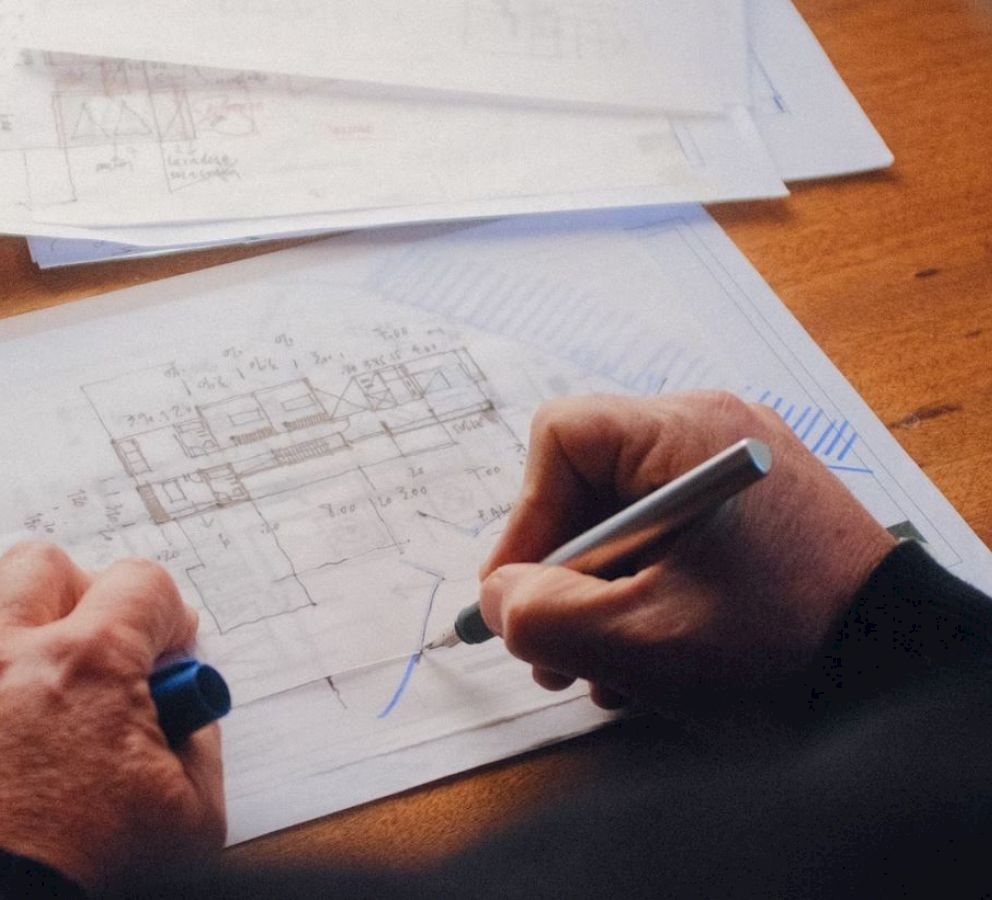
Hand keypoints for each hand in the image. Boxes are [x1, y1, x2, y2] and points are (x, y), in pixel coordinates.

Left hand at [0, 542, 224, 893]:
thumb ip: (198, 745)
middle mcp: (3, 658)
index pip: (142, 583)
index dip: (166, 613)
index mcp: (90, 669)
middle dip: (79, 594)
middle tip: (92, 646)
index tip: (165, 646)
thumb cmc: (80, 890)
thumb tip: (185, 711)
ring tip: (15, 672)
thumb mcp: (191, 824)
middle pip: (42, 565)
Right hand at [479, 391, 895, 710]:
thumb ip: (544, 617)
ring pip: (623, 521)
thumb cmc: (785, 650)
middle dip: (560, 575)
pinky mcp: (751, 514)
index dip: (525, 517)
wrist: (902, 679)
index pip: (563, 439)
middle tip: (548, 649)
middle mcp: (713, 436)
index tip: (518, 592)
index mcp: (690, 436)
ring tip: (598, 670)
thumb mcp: (642, 641)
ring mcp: (735, 476)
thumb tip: (498, 597)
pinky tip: (643, 658)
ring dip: (597, 598)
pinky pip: (666, 540)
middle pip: (588, 485)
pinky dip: (642, 595)